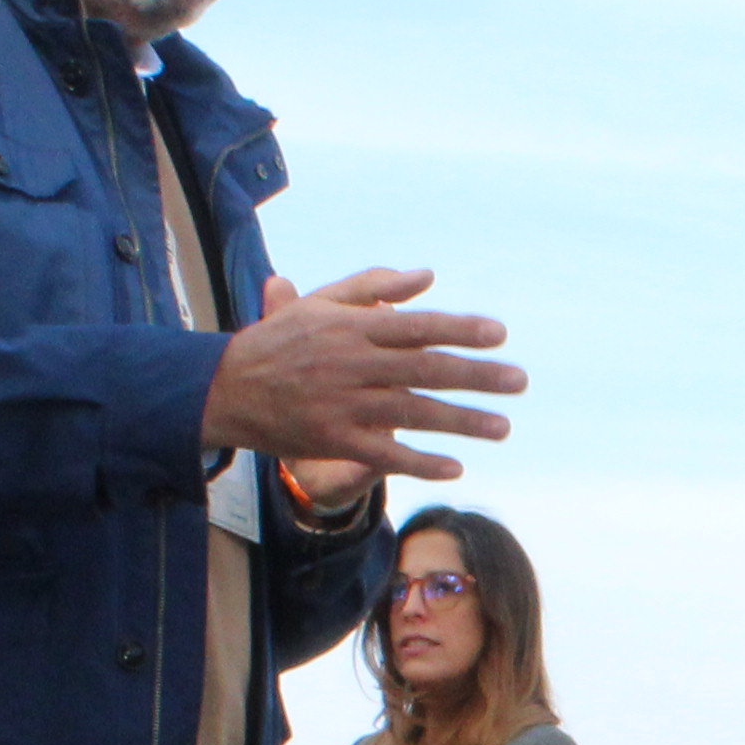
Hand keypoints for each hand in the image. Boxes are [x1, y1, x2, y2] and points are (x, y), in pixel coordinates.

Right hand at [203, 269, 523, 484]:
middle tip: (519, 382)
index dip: (459, 330)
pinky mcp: (332, 439)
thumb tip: (426, 276)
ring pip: (412, 412)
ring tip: (502, 426)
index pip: (417, 326)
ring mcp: (343, 404)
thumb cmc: (279, 340)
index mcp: (353, 327)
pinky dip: (419, 461)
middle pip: (425, 369)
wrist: (225, 386)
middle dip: (476, 376)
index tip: (499, 335)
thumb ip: (373, 287)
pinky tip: (455, 467)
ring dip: (461, 421)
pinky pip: (383, 454)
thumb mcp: (320, 302)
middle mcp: (352, 363)